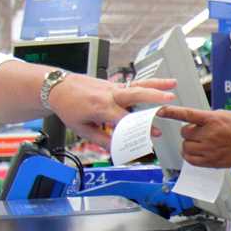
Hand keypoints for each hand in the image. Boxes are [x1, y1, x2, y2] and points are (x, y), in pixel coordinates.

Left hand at [48, 76, 175, 146]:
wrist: (58, 87)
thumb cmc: (68, 107)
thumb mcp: (81, 128)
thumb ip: (102, 139)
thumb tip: (117, 148)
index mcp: (100, 107)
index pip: (125, 119)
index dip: (140, 128)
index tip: (154, 135)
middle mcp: (109, 95)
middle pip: (135, 94)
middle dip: (153, 97)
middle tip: (169, 101)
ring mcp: (113, 87)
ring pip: (138, 84)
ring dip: (156, 84)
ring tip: (173, 84)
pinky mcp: (115, 85)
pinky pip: (135, 83)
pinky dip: (150, 82)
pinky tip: (163, 83)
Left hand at [156, 106, 230, 168]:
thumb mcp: (225, 115)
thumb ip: (207, 118)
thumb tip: (192, 123)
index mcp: (213, 119)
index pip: (187, 114)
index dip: (171, 112)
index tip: (160, 111)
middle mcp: (209, 134)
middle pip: (184, 133)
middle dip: (189, 132)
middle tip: (200, 132)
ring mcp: (210, 149)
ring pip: (186, 146)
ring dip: (189, 144)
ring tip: (201, 143)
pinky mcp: (211, 161)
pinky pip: (191, 159)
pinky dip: (190, 156)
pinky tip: (198, 152)